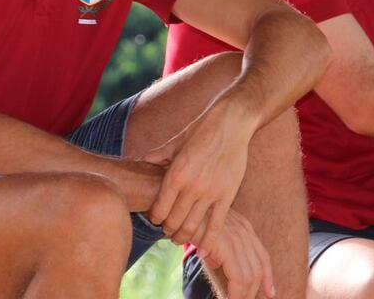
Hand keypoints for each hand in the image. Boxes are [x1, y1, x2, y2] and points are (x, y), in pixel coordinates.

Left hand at [142, 98, 255, 250]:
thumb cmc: (202, 129)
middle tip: (167, 232)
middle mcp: (191, 186)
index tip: (156, 219)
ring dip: (184, 236)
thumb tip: (142, 160)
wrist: (232, 123)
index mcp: (175, 174)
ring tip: (180, 238)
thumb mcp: (176, 142)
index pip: (159, 209)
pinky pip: (216, 224)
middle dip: (168, 230)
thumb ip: (158, 156)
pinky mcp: (227, 195)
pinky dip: (209, 240)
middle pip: (174, 221)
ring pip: (193, 226)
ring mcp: (210, 193)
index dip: (155, 218)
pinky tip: (204, 250)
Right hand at [195, 209, 275, 298]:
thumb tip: (217, 264)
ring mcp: (237, 238)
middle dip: (253, 290)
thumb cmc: (193, 219)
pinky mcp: (226, 246)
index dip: (268, 277)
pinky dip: (236, 292)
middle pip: (258, 269)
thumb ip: (219, 247)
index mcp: (244, 228)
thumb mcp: (212, 232)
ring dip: (243, 294)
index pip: (263, 257)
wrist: (181, 205)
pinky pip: (237, 276)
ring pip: (249, 276)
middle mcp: (244, 232)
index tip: (271, 292)